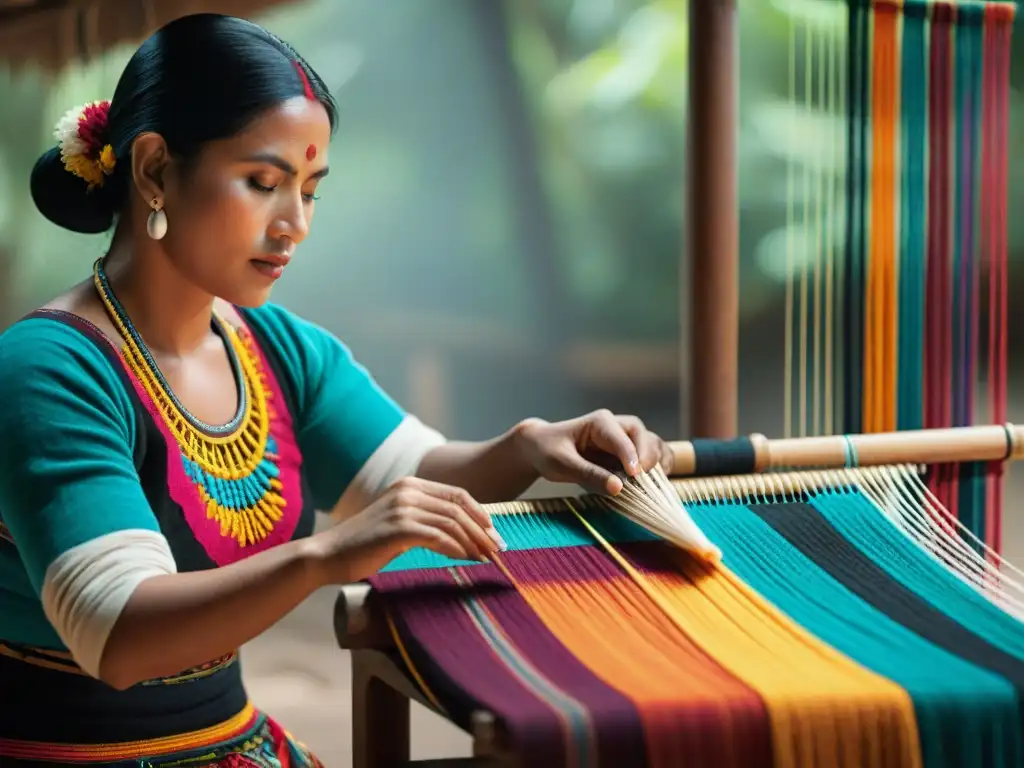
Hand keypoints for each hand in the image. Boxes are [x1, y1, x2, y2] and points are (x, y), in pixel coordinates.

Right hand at [310, 477, 505, 582]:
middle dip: (483, 529)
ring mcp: (402, 507)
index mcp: (410, 485)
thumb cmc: (365, 545)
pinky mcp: (398, 527)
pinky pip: (438, 536)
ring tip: (486, 557)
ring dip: (474, 541)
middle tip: (498, 549)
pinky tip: (466, 559)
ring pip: (452, 521)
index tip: (495, 534)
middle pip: (459, 507)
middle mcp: (408, 490)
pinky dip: (457, 548)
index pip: (457, 494)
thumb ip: (426, 521)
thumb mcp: (399, 524)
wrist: (327, 555)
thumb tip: (463, 534)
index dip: (480, 514)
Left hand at [513, 409, 673, 495]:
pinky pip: (652, 454)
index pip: (621, 438)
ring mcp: (625, 439)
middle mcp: (617, 426)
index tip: (635, 475)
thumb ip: (588, 474)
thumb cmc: (548, 451)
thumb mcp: (561, 464)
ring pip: (652, 442)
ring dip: (657, 460)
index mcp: (600, 422)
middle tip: (641, 480)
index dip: (631, 456)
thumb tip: (618, 488)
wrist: (542, 447)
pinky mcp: (628, 453)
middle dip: (647, 457)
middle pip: (642, 435)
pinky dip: (660, 465)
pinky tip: (658, 481)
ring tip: (656, 481)